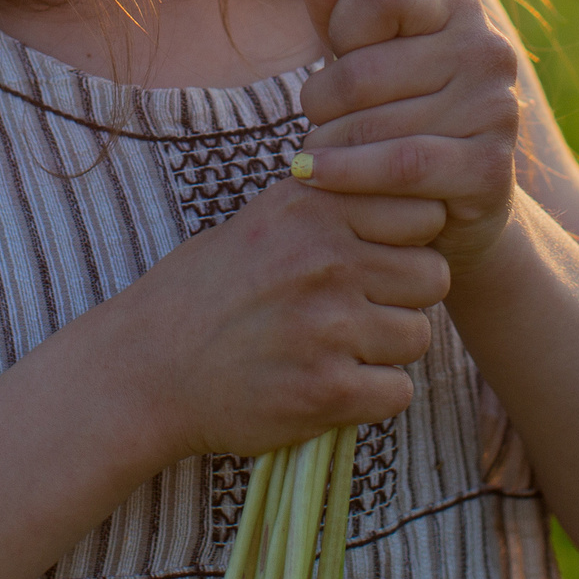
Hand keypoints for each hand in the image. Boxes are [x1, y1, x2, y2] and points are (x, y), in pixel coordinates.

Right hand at [127, 180, 447, 460]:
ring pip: (419, 335)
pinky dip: (373, 395)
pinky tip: (332, 385)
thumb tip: (402, 184)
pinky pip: (399, 391)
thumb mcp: (263, 219)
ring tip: (340, 348)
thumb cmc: (205, 291)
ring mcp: (328, 326)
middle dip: (405, 296)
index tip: (378, 258)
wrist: (145, 369)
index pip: (424, 212)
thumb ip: (331, 202)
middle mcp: (326, 259)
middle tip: (363, 310)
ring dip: (389, 348)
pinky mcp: (327, 390)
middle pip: (433, 275)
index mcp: (313, 207)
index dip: (408, 239)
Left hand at [291, 0, 522, 278]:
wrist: (455, 205)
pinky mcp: (491, 167)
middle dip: (320, 102)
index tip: (336, 53)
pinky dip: (346, 174)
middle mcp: (487, 48)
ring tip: (313, 154)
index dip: (341, 24)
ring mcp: (495, 108)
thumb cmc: (398, 113)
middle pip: (363, 69)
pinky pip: (399, 165)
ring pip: (372, 123)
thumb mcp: (362, 54)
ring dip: (326, 145)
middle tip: (314, 121)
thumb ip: (336, 0)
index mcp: (458, 5)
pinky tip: (314, 176)